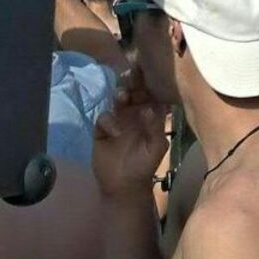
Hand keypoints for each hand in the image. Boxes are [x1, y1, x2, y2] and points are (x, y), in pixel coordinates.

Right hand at [92, 71, 168, 195]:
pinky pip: (103, 118)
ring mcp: (118, 120)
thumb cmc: (145, 166)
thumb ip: (155, 128)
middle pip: (134, 92)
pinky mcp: (102, 129)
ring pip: (117, 100)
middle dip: (133, 83)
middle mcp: (135, 114)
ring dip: (120, 95)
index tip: (150, 72)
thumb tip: (149, 108)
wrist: (123, 186)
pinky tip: (115, 132)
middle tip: (132, 76)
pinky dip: (108, 121)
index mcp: (151, 115)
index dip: (151, 83)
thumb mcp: (155, 148)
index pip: (152, 94)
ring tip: (123, 97)